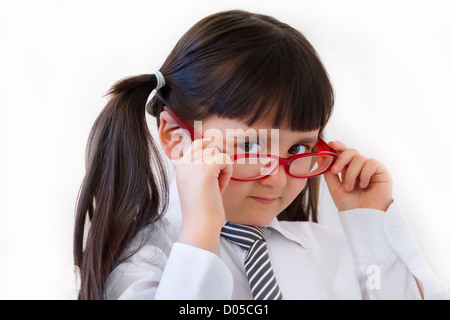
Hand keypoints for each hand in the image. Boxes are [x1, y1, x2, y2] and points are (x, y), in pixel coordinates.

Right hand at [176, 137, 232, 253]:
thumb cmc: (203, 209)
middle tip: (219, 177)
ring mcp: (194, 164)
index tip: (219, 160)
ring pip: (218, 152)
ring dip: (223, 169)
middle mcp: (185, 163)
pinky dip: (227, 173)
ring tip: (217, 187)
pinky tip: (220, 188)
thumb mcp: (198, 184)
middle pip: (210, 145)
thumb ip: (203, 168)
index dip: (211, 146)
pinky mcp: (206, 169)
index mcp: (181, 167)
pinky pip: (225, 159)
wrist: (200, 224)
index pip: (197, 143)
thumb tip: (218, 150)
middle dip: (219, 159)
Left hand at [323, 141, 392, 211]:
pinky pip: (371, 163)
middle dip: (341, 159)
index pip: (344, 153)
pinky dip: (364, 174)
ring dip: (351, 173)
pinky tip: (364, 185)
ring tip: (350, 188)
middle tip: (335, 171)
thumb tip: (321, 156)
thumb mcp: (335, 188)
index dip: (338, 146)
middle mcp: (360, 167)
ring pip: (359, 158)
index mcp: (348, 169)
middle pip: (351, 151)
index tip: (331, 144)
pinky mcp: (382, 171)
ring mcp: (371, 169)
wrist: (364, 218)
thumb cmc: (351, 206)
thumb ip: (328, 173)